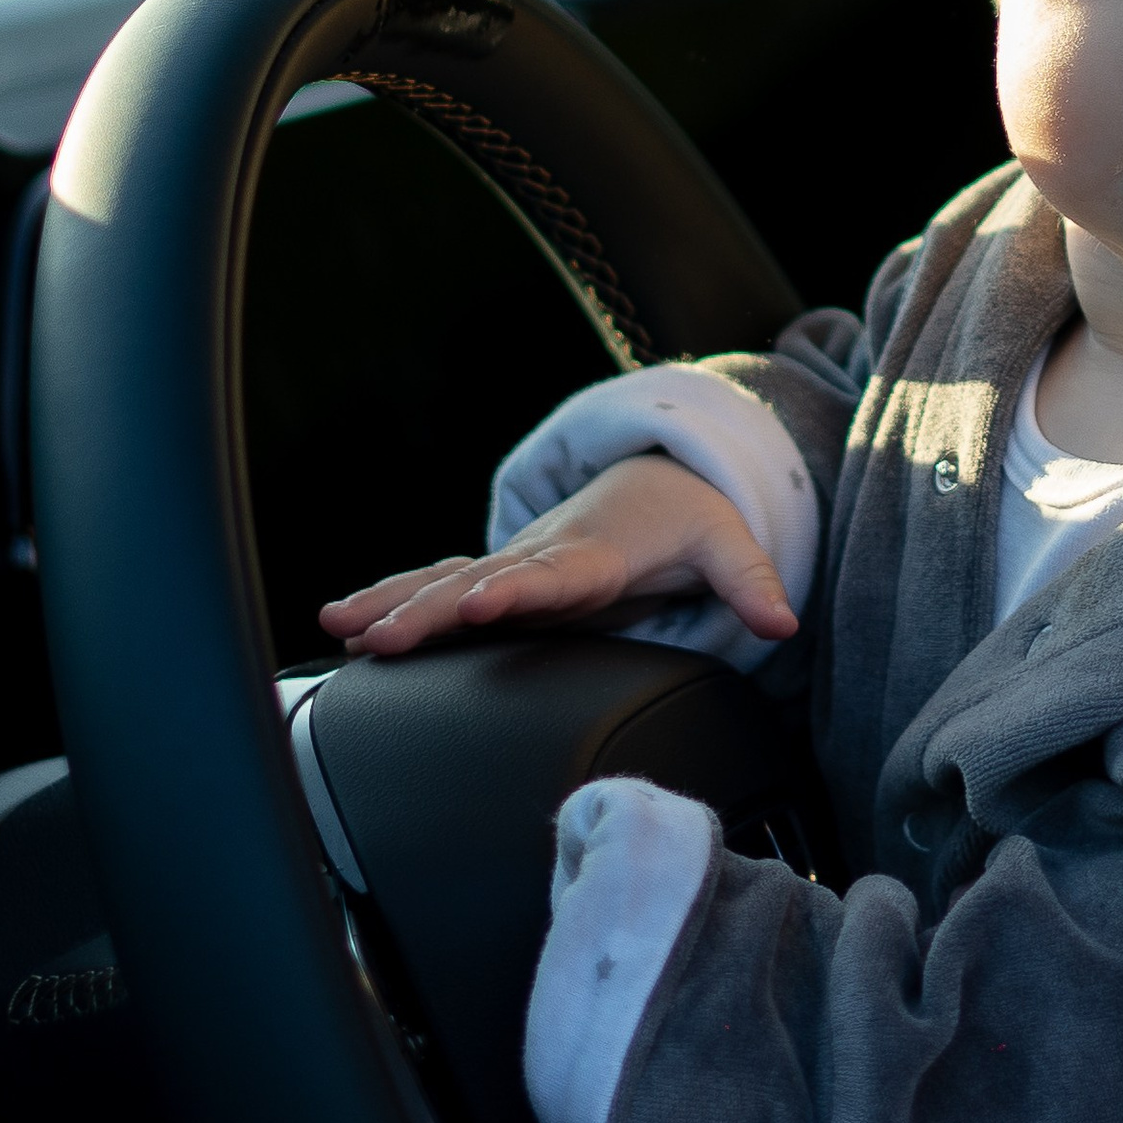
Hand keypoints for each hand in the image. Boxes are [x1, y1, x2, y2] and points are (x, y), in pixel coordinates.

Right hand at [317, 453, 798, 656]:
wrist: (655, 484)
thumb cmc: (686, 520)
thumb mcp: (729, 543)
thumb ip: (752, 580)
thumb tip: (785, 622)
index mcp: (595, 555)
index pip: (554, 575)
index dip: (517, 589)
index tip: (480, 603)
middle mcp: (542, 559)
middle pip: (478, 585)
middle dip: (426, 610)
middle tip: (377, 638)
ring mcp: (514, 568)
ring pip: (443, 584)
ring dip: (392, 604)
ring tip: (337, 628)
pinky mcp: (499, 580)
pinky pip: (438, 588)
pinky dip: (390, 601)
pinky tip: (340, 627)